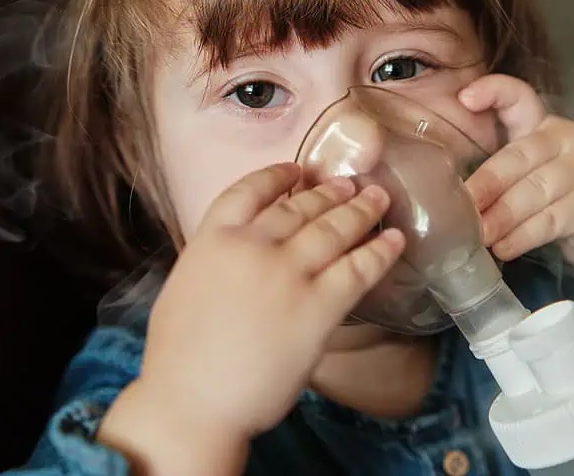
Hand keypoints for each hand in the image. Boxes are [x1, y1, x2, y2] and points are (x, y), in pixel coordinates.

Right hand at [136, 163, 403, 439]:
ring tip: (377, 199)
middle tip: (351, 185)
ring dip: (360, 210)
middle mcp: (253, 245)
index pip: (249, 190)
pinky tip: (395, 241)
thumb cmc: (178, 356)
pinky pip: (358, 269)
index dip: (277, 175)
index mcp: (213, 239)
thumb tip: (240, 249)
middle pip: (300, 206)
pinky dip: (380, 251)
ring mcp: (288, 273)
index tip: (297, 170)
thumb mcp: (185, 285)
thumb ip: (216, 258)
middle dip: (329, 192)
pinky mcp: (318, 307)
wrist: (191, 402)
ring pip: (333, 229)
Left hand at [459, 75, 573, 271]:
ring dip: (501, 217)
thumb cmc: (561, 196)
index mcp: (543, 125)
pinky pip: (550, 221)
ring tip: (479, 235)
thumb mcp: (532, 173)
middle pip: (518, 157)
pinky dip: (522, 237)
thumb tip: (452, 196)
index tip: (464, 98)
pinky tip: (503, 248)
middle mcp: (566, 139)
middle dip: (486, 184)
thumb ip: (499, 173)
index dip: (493, 92)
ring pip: (533, 192)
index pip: (519, 98)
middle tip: (462, 207)